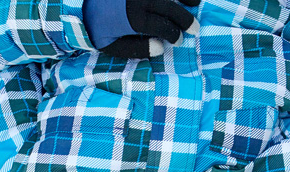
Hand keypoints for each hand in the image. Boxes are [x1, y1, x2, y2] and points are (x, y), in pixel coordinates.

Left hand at [84, 0, 198, 58]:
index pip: (164, 27)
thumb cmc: (94, 22)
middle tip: (196, 29)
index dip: (175, 35)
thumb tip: (160, 48)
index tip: (178, 41)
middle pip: (171, 8)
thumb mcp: (108, 43)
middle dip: (185, 20)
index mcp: (134, 18)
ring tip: (195, 4)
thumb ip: (135, 49)